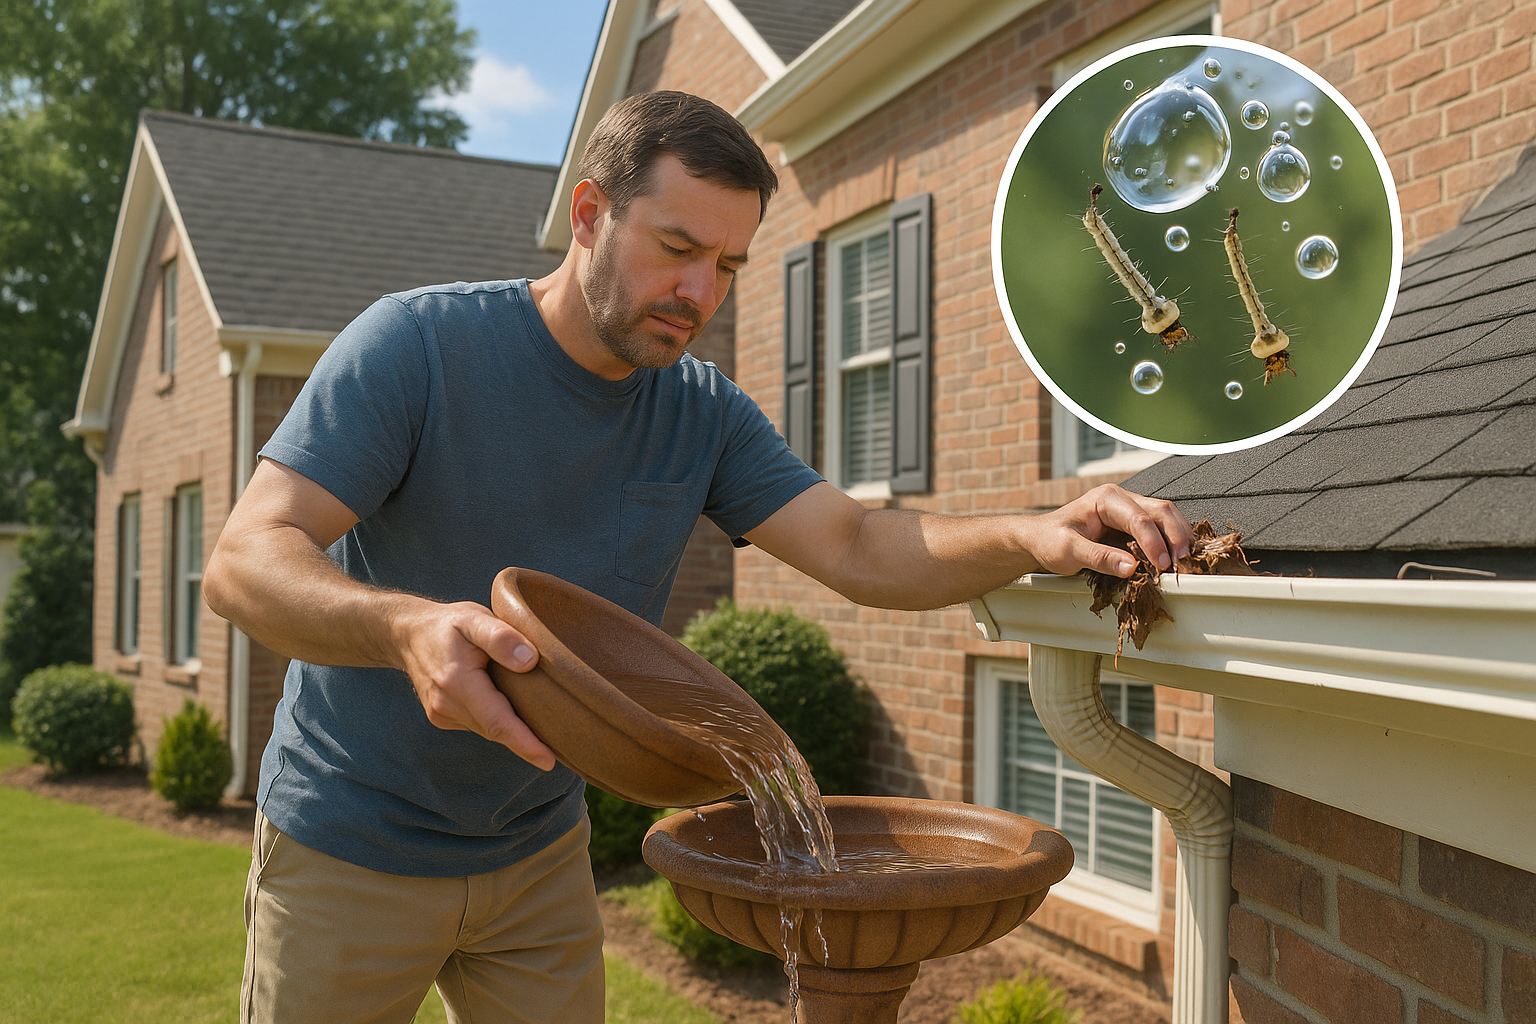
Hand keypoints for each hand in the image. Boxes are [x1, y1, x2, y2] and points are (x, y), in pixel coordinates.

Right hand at [391, 599, 556, 769]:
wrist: (407, 635)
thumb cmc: (448, 624)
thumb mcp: (474, 618)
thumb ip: (501, 637)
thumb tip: (529, 661)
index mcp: (456, 681)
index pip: (497, 721)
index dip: (524, 743)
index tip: (548, 760)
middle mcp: (446, 704)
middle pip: (496, 730)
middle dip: (527, 740)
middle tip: (561, 743)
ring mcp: (442, 714)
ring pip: (488, 728)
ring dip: (512, 728)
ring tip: (540, 718)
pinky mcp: (442, 717)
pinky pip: (478, 723)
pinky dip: (496, 719)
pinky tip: (508, 703)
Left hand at [1028, 484, 1192, 577]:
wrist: (1039, 539)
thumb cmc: (1049, 540)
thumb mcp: (1068, 551)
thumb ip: (1099, 558)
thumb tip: (1130, 567)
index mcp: (1105, 499)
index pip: (1139, 518)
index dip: (1154, 542)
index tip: (1161, 565)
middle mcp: (1121, 499)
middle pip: (1161, 510)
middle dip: (1176, 536)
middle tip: (1182, 563)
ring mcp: (1129, 509)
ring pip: (1165, 516)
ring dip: (1179, 537)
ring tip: (1185, 561)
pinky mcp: (1133, 523)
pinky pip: (1160, 526)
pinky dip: (1172, 540)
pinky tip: (1178, 555)